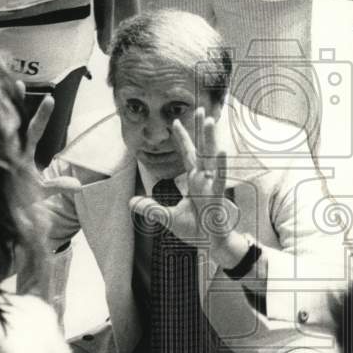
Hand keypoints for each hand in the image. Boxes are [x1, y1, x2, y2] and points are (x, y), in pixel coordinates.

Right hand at [14, 82, 81, 193]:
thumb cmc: (19, 198)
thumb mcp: (40, 191)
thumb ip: (57, 185)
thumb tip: (78, 186)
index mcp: (24, 150)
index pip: (35, 129)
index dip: (43, 115)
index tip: (51, 99)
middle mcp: (9, 147)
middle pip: (13, 120)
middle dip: (15, 102)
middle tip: (19, 83)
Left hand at [129, 109, 239, 248]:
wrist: (212, 245)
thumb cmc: (196, 230)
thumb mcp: (168, 218)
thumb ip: (151, 209)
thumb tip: (131, 202)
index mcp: (195, 180)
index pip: (187, 154)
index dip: (182, 138)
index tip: (176, 120)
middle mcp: (204, 179)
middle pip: (201, 149)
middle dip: (200, 129)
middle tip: (199, 107)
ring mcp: (212, 186)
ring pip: (211, 158)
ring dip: (210, 139)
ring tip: (210, 120)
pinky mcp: (218, 197)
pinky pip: (220, 179)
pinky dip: (221, 166)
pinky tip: (221, 151)